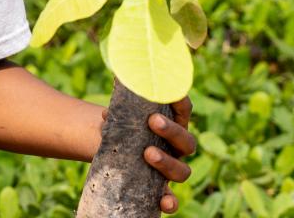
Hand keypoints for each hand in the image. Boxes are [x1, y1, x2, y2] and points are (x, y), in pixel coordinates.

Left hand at [98, 96, 193, 212]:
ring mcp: (170, 170)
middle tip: (153, 120)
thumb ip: (116, 113)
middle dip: (172, 131)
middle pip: (186, 141)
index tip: (172, 93)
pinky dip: (170, 201)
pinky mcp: (159, 190)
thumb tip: (106, 115)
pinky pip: (171, 199)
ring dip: (167, 162)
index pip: (184, 110)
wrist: (109, 151)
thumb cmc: (119, 127)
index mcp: (171, 124)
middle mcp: (175, 148)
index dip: (181, 101)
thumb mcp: (118, 115)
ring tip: (148, 153)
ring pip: (182, 171)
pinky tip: (165, 201)